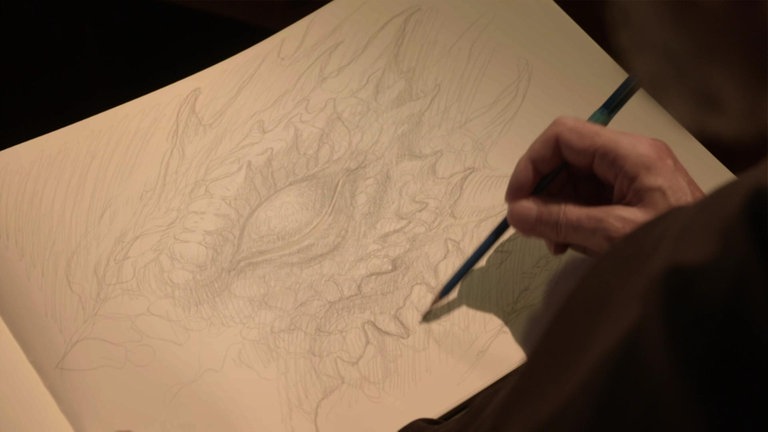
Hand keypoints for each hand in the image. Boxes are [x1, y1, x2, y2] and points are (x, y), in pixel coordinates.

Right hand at [505, 117, 703, 255]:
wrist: (714, 269)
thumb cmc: (670, 245)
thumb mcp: (612, 234)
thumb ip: (561, 221)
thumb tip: (515, 214)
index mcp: (630, 153)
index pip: (564, 136)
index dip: (532, 163)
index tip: (517, 200)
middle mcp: (630, 155)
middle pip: (568, 158)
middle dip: (544, 192)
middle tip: (533, 228)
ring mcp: (633, 175)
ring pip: (576, 180)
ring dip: (557, 209)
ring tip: (556, 243)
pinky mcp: (634, 194)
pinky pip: (591, 197)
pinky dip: (574, 218)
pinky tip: (572, 243)